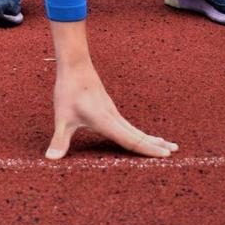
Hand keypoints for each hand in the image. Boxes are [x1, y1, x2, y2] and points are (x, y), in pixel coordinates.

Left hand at [46, 60, 176, 159]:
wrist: (75, 66)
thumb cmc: (68, 92)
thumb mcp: (62, 119)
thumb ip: (59, 140)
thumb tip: (50, 159)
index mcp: (106, 122)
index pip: (132, 140)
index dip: (148, 150)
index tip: (165, 156)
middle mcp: (114, 118)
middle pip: (138, 135)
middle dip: (156, 145)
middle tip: (175, 152)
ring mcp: (113, 112)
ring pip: (134, 129)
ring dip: (150, 138)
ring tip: (166, 144)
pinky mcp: (109, 108)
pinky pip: (128, 124)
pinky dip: (139, 132)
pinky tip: (139, 134)